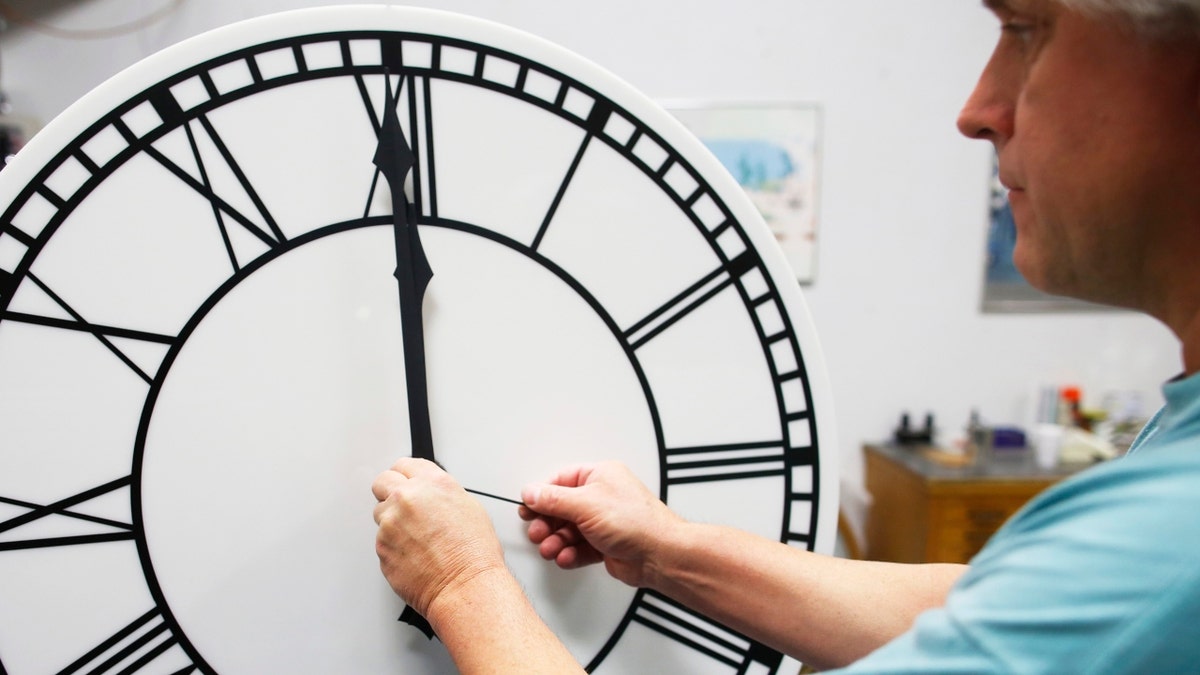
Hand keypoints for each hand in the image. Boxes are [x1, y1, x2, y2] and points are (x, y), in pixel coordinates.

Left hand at [372, 458, 506, 617]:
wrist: (464, 586)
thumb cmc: (473, 554)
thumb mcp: (469, 507)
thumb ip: (442, 493)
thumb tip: (432, 495)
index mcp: (432, 483)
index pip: (404, 464)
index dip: (405, 474)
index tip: (404, 480)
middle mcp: (407, 498)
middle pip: (382, 482)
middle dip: (390, 491)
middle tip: (401, 506)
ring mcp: (390, 523)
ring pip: (380, 513)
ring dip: (392, 521)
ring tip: (415, 538)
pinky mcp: (381, 547)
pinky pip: (381, 540)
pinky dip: (393, 546)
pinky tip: (413, 554)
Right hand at [519, 461, 682, 587]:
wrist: (660, 555)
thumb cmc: (636, 522)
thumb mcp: (586, 504)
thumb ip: (554, 500)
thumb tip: (531, 492)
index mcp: (600, 476)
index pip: (561, 481)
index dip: (542, 495)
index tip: (527, 508)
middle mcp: (602, 497)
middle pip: (562, 508)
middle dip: (547, 523)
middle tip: (537, 532)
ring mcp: (604, 522)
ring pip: (569, 530)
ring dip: (556, 541)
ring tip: (550, 549)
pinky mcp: (605, 544)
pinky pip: (579, 547)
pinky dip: (570, 553)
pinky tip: (566, 557)